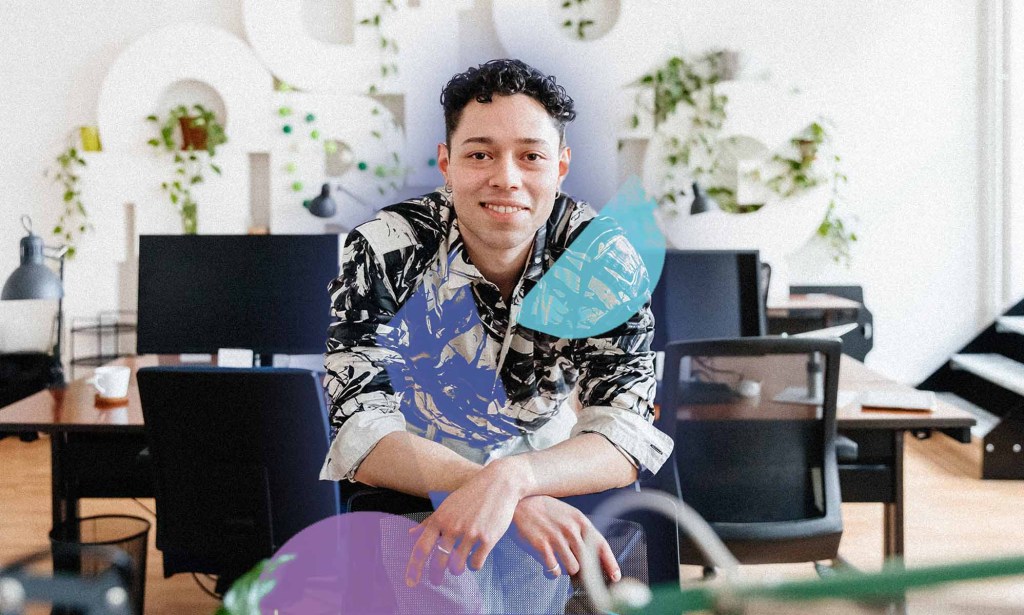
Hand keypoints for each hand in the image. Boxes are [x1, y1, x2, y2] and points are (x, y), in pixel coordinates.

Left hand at [404, 461, 521, 586]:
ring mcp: (471, 533)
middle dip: (436, 576)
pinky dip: (473, 566)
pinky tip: (473, 560)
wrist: (499, 484)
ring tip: (457, 568)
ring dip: (456, 570)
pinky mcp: (488, 538)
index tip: (410, 584)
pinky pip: (476, 563)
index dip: (414, 569)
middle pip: (438, 562)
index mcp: (440, 519)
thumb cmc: (470, 495)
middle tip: (436, 581)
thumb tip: (410, 534)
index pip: (421, 549)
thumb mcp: (447, 506)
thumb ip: (429, 522)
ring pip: (457, 566)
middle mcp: (453, 527)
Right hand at [511, 495, 620, 581]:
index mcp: (580, 521)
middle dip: (586, 571)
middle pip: (588, 561)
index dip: (610, 564)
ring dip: (567, 570)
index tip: (615, 577)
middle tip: (581, 575)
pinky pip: (554, 569)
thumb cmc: (545, 509)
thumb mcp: (568, 514)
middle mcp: (571, 530)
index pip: (601, 545)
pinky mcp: (541, 545)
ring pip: (572, 568)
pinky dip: (553, 571)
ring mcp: (556, 537)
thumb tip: (591, 555)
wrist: (520, 499)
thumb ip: (581, 532)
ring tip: (560, 562)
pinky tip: (549, 564)